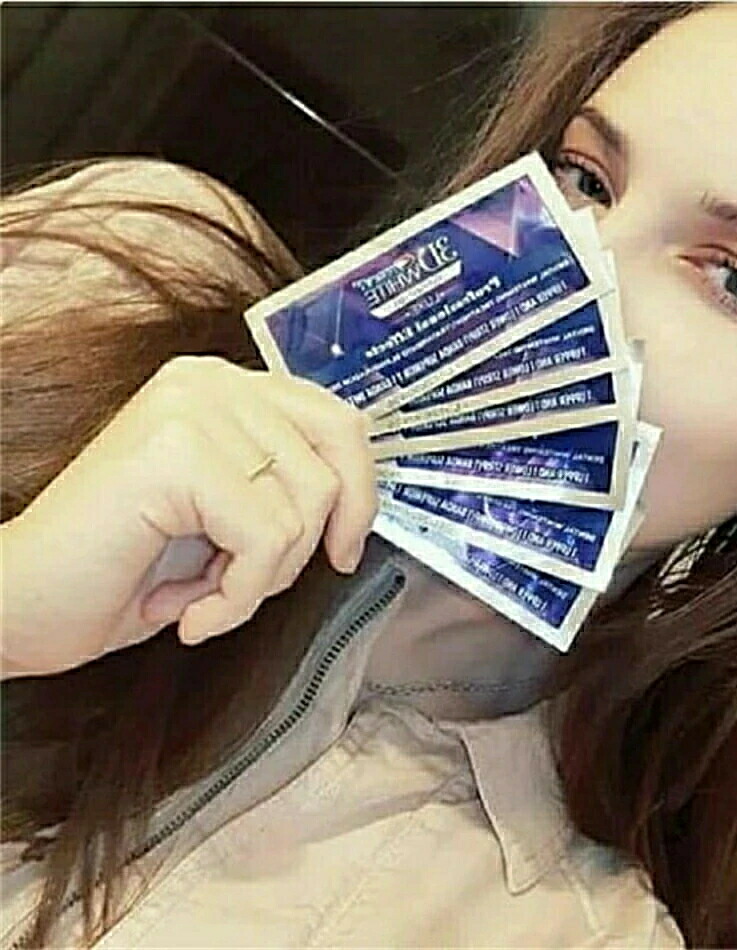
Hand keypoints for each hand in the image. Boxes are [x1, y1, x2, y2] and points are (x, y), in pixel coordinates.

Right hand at [1, 355, 376, 677]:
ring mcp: (190, 408)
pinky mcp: (174, 452)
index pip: (339, 420)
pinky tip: (187, 614)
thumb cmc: (121, 569)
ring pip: (305, 508)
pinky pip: (267, 540)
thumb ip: (284, 485)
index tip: (341, 548)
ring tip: (203, 592)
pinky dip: (238, 599)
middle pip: (337, 457)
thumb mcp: (227, 517)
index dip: (360, 492)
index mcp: (226, 389)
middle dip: (312, 542)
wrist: (21, 606)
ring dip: (262, 579)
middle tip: (262, 582)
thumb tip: (359, 503)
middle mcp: (209, 383)